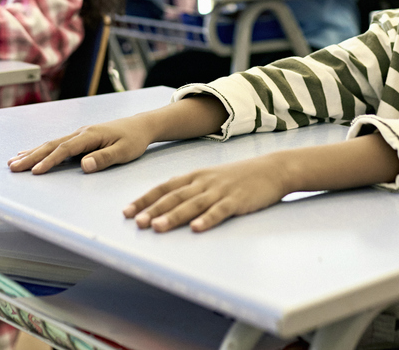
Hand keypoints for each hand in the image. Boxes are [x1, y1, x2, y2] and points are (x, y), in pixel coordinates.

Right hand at [8, 115, 155, 173]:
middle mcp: (81, 132)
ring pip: (51, 143)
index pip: (65, 149)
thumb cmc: (134, 140)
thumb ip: (104, 158)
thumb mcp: (124, 152)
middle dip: (31, 156)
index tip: (35, 171)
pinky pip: (57, 144)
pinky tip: (30, 153)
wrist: (141, 126)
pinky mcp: (80, 137)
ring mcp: (79, 133)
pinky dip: (41, 149)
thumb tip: (83, 165)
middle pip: (52, 145)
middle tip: (12, 166)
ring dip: (32, 152)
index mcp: (90, 135)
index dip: (49, 160)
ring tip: (13, 161)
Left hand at [125, 155, 291, 231]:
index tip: (126, 212)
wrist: (272, 169)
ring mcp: (221, 191)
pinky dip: (207, 219)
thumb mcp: (210, 177)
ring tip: (158, 228)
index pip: (164, 187)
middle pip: (174, 196)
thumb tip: (165, 202)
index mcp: (195, 176)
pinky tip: (197, 228)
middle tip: (136, 222)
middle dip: (153, 210)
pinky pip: (220, 211)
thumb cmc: (238, 176)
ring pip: (193, 204)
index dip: (145, 199)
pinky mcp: (237, 200)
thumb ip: (190, 188)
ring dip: (174, 216)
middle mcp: (204, 182)